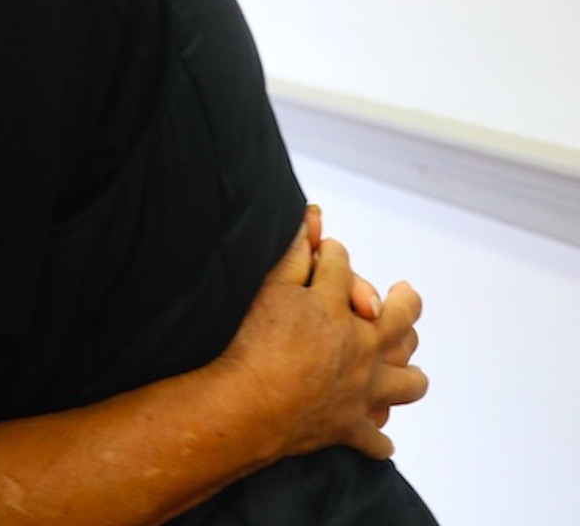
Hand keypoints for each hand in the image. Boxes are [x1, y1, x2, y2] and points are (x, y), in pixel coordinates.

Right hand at [216, 218, 426, 459]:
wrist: (250, 404)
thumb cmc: (255, 343)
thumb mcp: (270, 287)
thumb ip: (294, 255)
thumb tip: (313, 219)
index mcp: (339, 309)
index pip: (343, 268)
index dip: (334, 255)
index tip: (329, 251)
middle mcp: (363, 348)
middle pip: (400, 320)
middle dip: (404, 302)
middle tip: (403, 293)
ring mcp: (362, 391)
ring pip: (408, 382)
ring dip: (409, 373)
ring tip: (406, 369)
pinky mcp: (349, 427)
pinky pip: (374, 440)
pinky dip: (378, 440)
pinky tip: (378, 439)